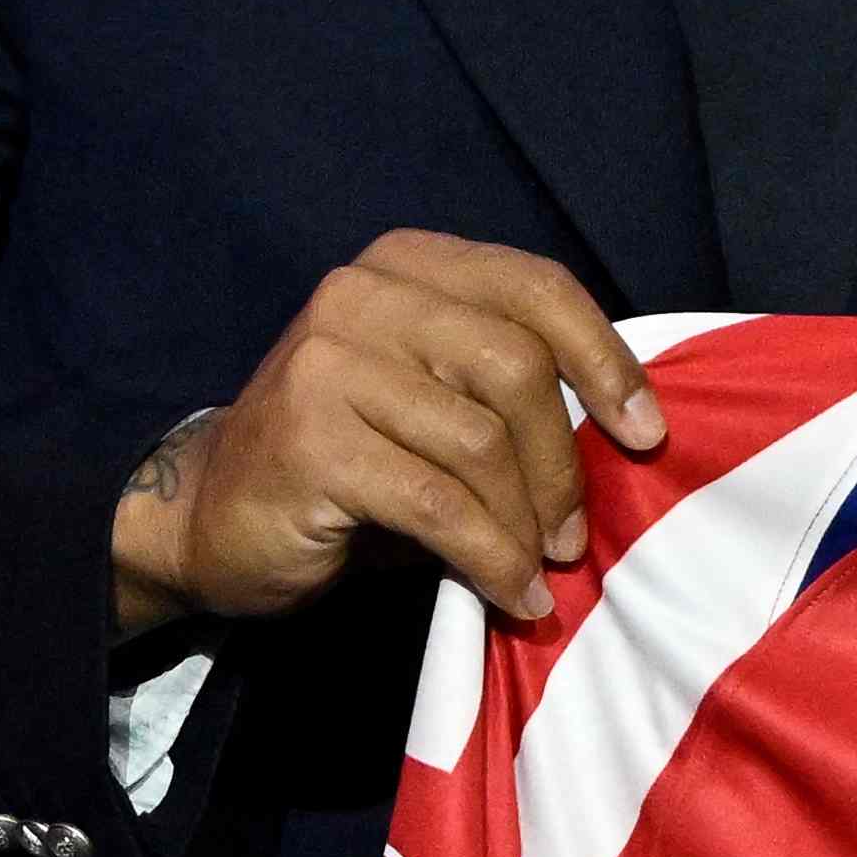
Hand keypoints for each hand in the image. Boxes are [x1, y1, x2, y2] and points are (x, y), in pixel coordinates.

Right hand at [114, 234, 662, 636]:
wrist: (210, 516)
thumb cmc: (350, 462)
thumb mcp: (434, 402)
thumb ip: (509, 393)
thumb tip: (625, 436)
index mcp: (407, 265)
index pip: (536, 288)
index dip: (605, 360)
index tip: (646, 432)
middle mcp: (363, 294)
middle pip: (516, 364)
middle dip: (562, 460)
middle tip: (572, 534)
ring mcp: (328, 361)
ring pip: (482, 439)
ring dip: (526, 520)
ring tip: (538, 567)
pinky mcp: (310, 440)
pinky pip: (439, 504)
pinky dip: (491, 557)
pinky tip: (510, 591)